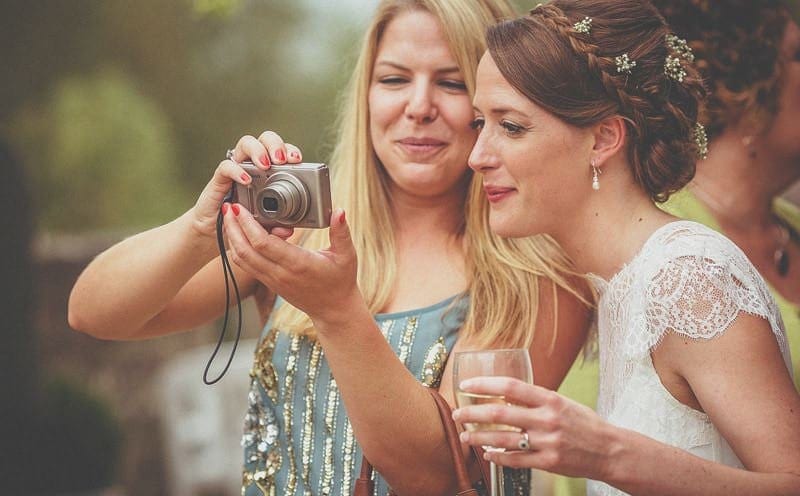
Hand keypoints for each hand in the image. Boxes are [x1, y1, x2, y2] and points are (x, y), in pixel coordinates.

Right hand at [191, 130, 302, 240]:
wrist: (217, 231)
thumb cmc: (245, 222)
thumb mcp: (266, 226)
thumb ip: (278, 226)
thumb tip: (289, 230)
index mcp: (271, 171)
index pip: (282, 150)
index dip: (290, 150)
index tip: (297, 160)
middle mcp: (254, 164)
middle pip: (265, 139)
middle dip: (276, 145)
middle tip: (282, 159)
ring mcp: (237, 168)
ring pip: (246, 143)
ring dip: (257, 150)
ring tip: (265, 164)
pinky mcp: (220, 178)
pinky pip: (226, 166)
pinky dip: (236, 170)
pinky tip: (245, 179)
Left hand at [222, 203, 362, 326]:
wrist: (333, 310)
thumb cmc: (341, 281)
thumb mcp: (347, 255)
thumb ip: (341, 232)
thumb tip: (339, 211)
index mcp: (297, 263)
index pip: (263, 243)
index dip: (247, 224)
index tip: (240, 208)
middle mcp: (280, 273)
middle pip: (244, 250)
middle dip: (232, 227)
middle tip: (227, 207)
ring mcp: (272, 280)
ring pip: (241, 259)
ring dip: (231, 238)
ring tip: (228, 218)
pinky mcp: (269, 283)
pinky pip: (246, 266)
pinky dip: (238, 249)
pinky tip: (239, 235)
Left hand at [452, 377, 615, 480]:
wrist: (609, 450)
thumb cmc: (584, 423)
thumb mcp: (562, 402)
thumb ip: (535, 399)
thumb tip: (504, 394)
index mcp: (549, 399)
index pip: (510, 386)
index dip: (484, 384)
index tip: (466, 385)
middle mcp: (547, 419)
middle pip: (499, 414)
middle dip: (472, 413)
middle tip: (457, 414)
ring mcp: (547, 442)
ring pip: (503, 439)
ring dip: (478, 438)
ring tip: (465, 436)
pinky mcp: (548, 463)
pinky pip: (515, 460)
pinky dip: (497, 457)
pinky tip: (487, 454)